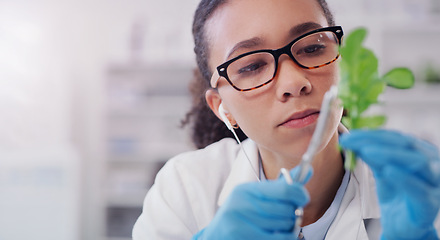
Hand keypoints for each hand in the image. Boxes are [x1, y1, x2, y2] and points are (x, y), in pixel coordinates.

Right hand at [192, 167, 311, 239]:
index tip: (302, 198)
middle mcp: (242, 204)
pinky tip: (275, 235)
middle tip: (287, 217)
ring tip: (278, 228)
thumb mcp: (256, 197)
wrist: (216, 236)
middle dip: (293, 215)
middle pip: (288, 210)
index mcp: (246, 190)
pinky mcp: (241, 237)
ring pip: (285, 227)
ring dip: (288, 229)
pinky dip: (283, 238)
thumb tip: (308, 169)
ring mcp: (240, 223)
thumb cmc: (241, 215)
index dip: (300, 194)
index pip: (284, 189)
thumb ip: (282, 186)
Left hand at [340, 129, 439, 239]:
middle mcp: (433, 163)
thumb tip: (351, 140)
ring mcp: (435, 183)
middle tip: (351, 140)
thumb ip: (371, 156)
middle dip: (375, 140)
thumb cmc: (395, 195)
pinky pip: (419, 189)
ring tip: (366, 151)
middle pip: (405, 144)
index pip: (396, 137)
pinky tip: (387, 171)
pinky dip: (403, 178)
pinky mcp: (431, 203)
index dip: (372, 134)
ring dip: (390, 154)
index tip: (348, 135)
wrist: (404, 227)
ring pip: (417, 162)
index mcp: (421, 152)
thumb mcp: (380, 171)